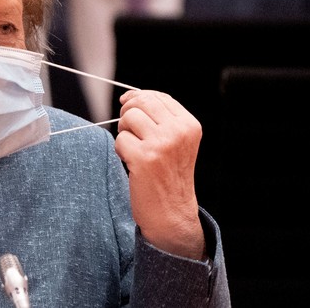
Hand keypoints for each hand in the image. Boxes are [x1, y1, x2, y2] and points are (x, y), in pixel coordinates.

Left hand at [114, 89, 205, 259]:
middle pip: (141, 103)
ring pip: (129, 118)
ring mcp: (162, 144)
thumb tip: (128, 97)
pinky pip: (120, 140)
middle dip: (129, 113)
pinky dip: (121, 151)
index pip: (158, 97)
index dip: (138, 97)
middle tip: (130, 131)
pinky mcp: (144, 158)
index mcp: (189, 125)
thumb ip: (158, 118)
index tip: (127, 103)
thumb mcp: (176, 142)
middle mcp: (179, 132)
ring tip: (134, 150)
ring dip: (124, 133)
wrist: (171, 213)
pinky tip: (132, 163)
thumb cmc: (168, 175)